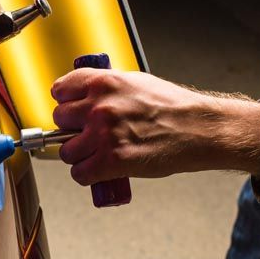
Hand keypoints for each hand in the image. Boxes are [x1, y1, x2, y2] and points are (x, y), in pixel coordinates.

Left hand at [51, 69, 259, 184]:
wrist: (198, 129)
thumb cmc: (173, 107)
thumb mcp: (136, 83)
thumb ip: (106, 89)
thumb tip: (84, 98)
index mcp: (104, 82)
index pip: (60, 90)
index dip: (66, 103)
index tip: (71, 111)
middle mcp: (99, 107)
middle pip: (60, 121)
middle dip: (73, 130)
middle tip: (88, 136)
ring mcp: (103, 135)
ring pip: (67, 151)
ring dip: (79, 156)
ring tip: (96, 155)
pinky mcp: (111, 161)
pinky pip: (80, 173)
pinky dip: (87, 176)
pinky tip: (100, 171)